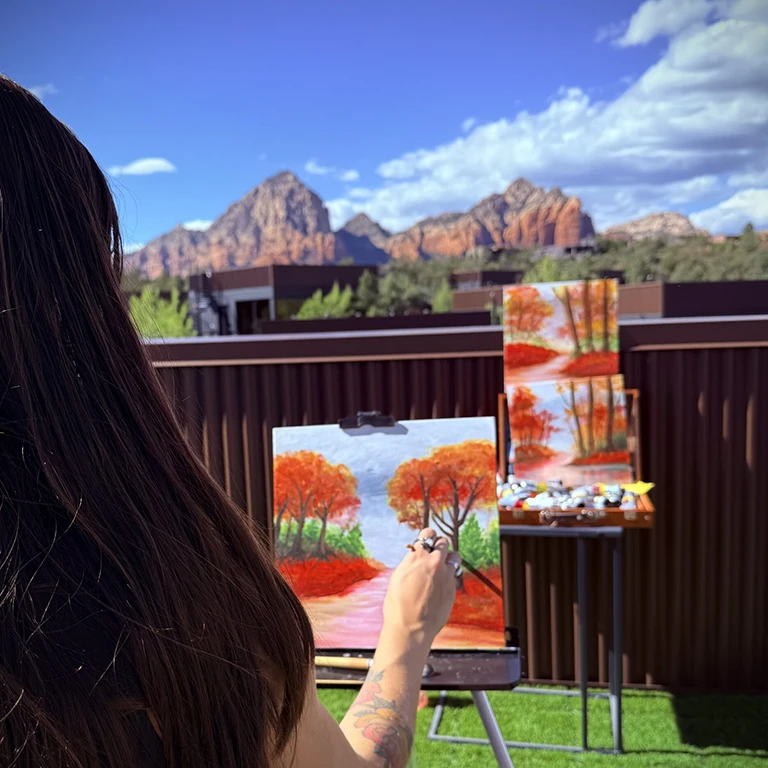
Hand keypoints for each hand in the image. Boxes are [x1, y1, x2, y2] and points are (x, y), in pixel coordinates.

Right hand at [382, 527, 460, 644]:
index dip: (428, 536)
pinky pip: (456, 573)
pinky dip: (451, 574)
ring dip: (450, 558)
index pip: (427, 534)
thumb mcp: (398, 577)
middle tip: (436, 553)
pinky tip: (443, 583)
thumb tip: (416, 558)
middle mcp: (433, 561)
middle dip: (440, 545)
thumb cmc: (398, 605)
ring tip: (443, 566)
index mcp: (416, 557)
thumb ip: (411, 563)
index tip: (427, 541)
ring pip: (455, 556)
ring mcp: (445, 574)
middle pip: (443, 542)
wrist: (411, 627)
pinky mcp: (452, 587)